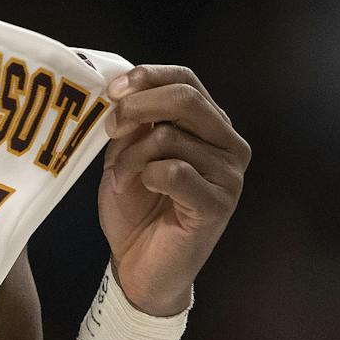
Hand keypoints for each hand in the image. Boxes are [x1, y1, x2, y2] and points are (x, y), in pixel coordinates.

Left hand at [97, 64, 250, 315]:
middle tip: (110, 126)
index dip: (148, 76)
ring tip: (123, 177)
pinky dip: (145, 176)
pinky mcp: (219, 204)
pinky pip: (173, 171)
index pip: (186, 78)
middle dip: (137, 106)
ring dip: (131, 155)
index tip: (113, 90)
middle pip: (185, 98)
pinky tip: (143, 190)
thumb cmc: (136, 202)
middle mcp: (229, 143)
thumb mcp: (128, 147)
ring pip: (170, 137)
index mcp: (209, 123)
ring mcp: (229, 175)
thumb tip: (123, 87)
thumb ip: (135, 117)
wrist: (138, 263)